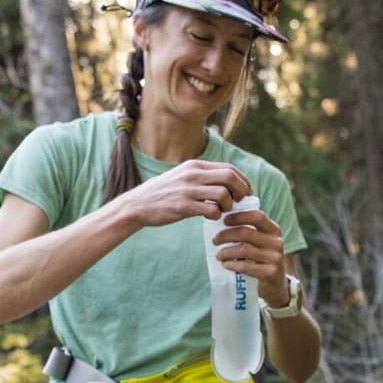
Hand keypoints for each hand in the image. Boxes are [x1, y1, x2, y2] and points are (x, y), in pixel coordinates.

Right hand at [116, 159, 253, 227]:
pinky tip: (211, 217)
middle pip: (230, 177)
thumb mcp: (182, 176)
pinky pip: (211, 210)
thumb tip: (226, 181)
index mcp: (195, 166)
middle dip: (241, 191)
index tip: (245, 192)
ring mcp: (188, 190)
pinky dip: (216, 215)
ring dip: (228, 205)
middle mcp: (193, 174)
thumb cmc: (163, 193)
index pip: (229, 168)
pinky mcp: (183, 206)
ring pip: (223, 193)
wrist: (138, 204)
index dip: (243, 181)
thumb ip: (202, 176)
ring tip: (222, 211)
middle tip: (240, 202)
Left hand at [210, 207, 289, 305]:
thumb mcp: (260, 243)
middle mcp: (276, 242)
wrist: (275, 285)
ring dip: (226, 252)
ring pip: (244, 250)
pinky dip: (232, 264)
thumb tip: (222, 224)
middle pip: (246, 233)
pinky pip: (246, 266)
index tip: (224, 221)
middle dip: (226, 235)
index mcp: (274, 230)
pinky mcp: (270, 273)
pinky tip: (225, 264)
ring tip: (218, 255)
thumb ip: (248, 232)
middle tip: (215, 240)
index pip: (257, 216)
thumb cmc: (262, 260)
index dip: (239, 217)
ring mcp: (275, 258)